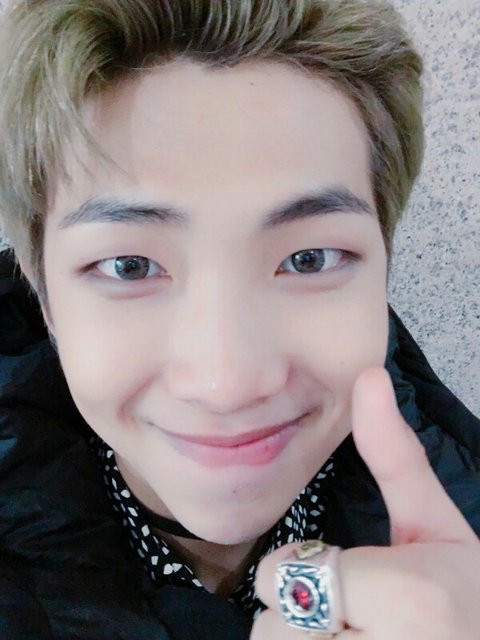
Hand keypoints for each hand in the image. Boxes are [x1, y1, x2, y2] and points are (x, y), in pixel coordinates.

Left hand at [252, 367, 479, 638]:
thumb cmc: (471, 601)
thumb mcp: (441, 528)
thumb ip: (395, 456)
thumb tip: (368, 374)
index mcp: (417, 600)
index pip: (281, 577)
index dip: (305, 574)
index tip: (350, 583)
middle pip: (272, 629)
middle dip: (301, 619)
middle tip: (356, 623)